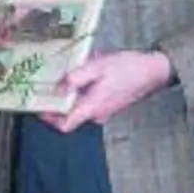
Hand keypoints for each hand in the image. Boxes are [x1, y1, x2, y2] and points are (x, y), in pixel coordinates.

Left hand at [39, 50, 173, 132]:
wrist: (154, 71)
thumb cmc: (127, 67)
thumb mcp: (97, 66)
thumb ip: (75, 78)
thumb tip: (57, 89)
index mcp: (92, 107)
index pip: (65, 125)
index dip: (49, 119)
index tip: (39, 105)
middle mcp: (97, 114)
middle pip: (70, 116)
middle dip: (58, 102)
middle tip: (49, 84)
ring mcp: (105, 111)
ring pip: (80, 107)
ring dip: (72, 94)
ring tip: (69, 74)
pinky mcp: (110, 105)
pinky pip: (90, 102)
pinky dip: (84, 92)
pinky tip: (87, 73)